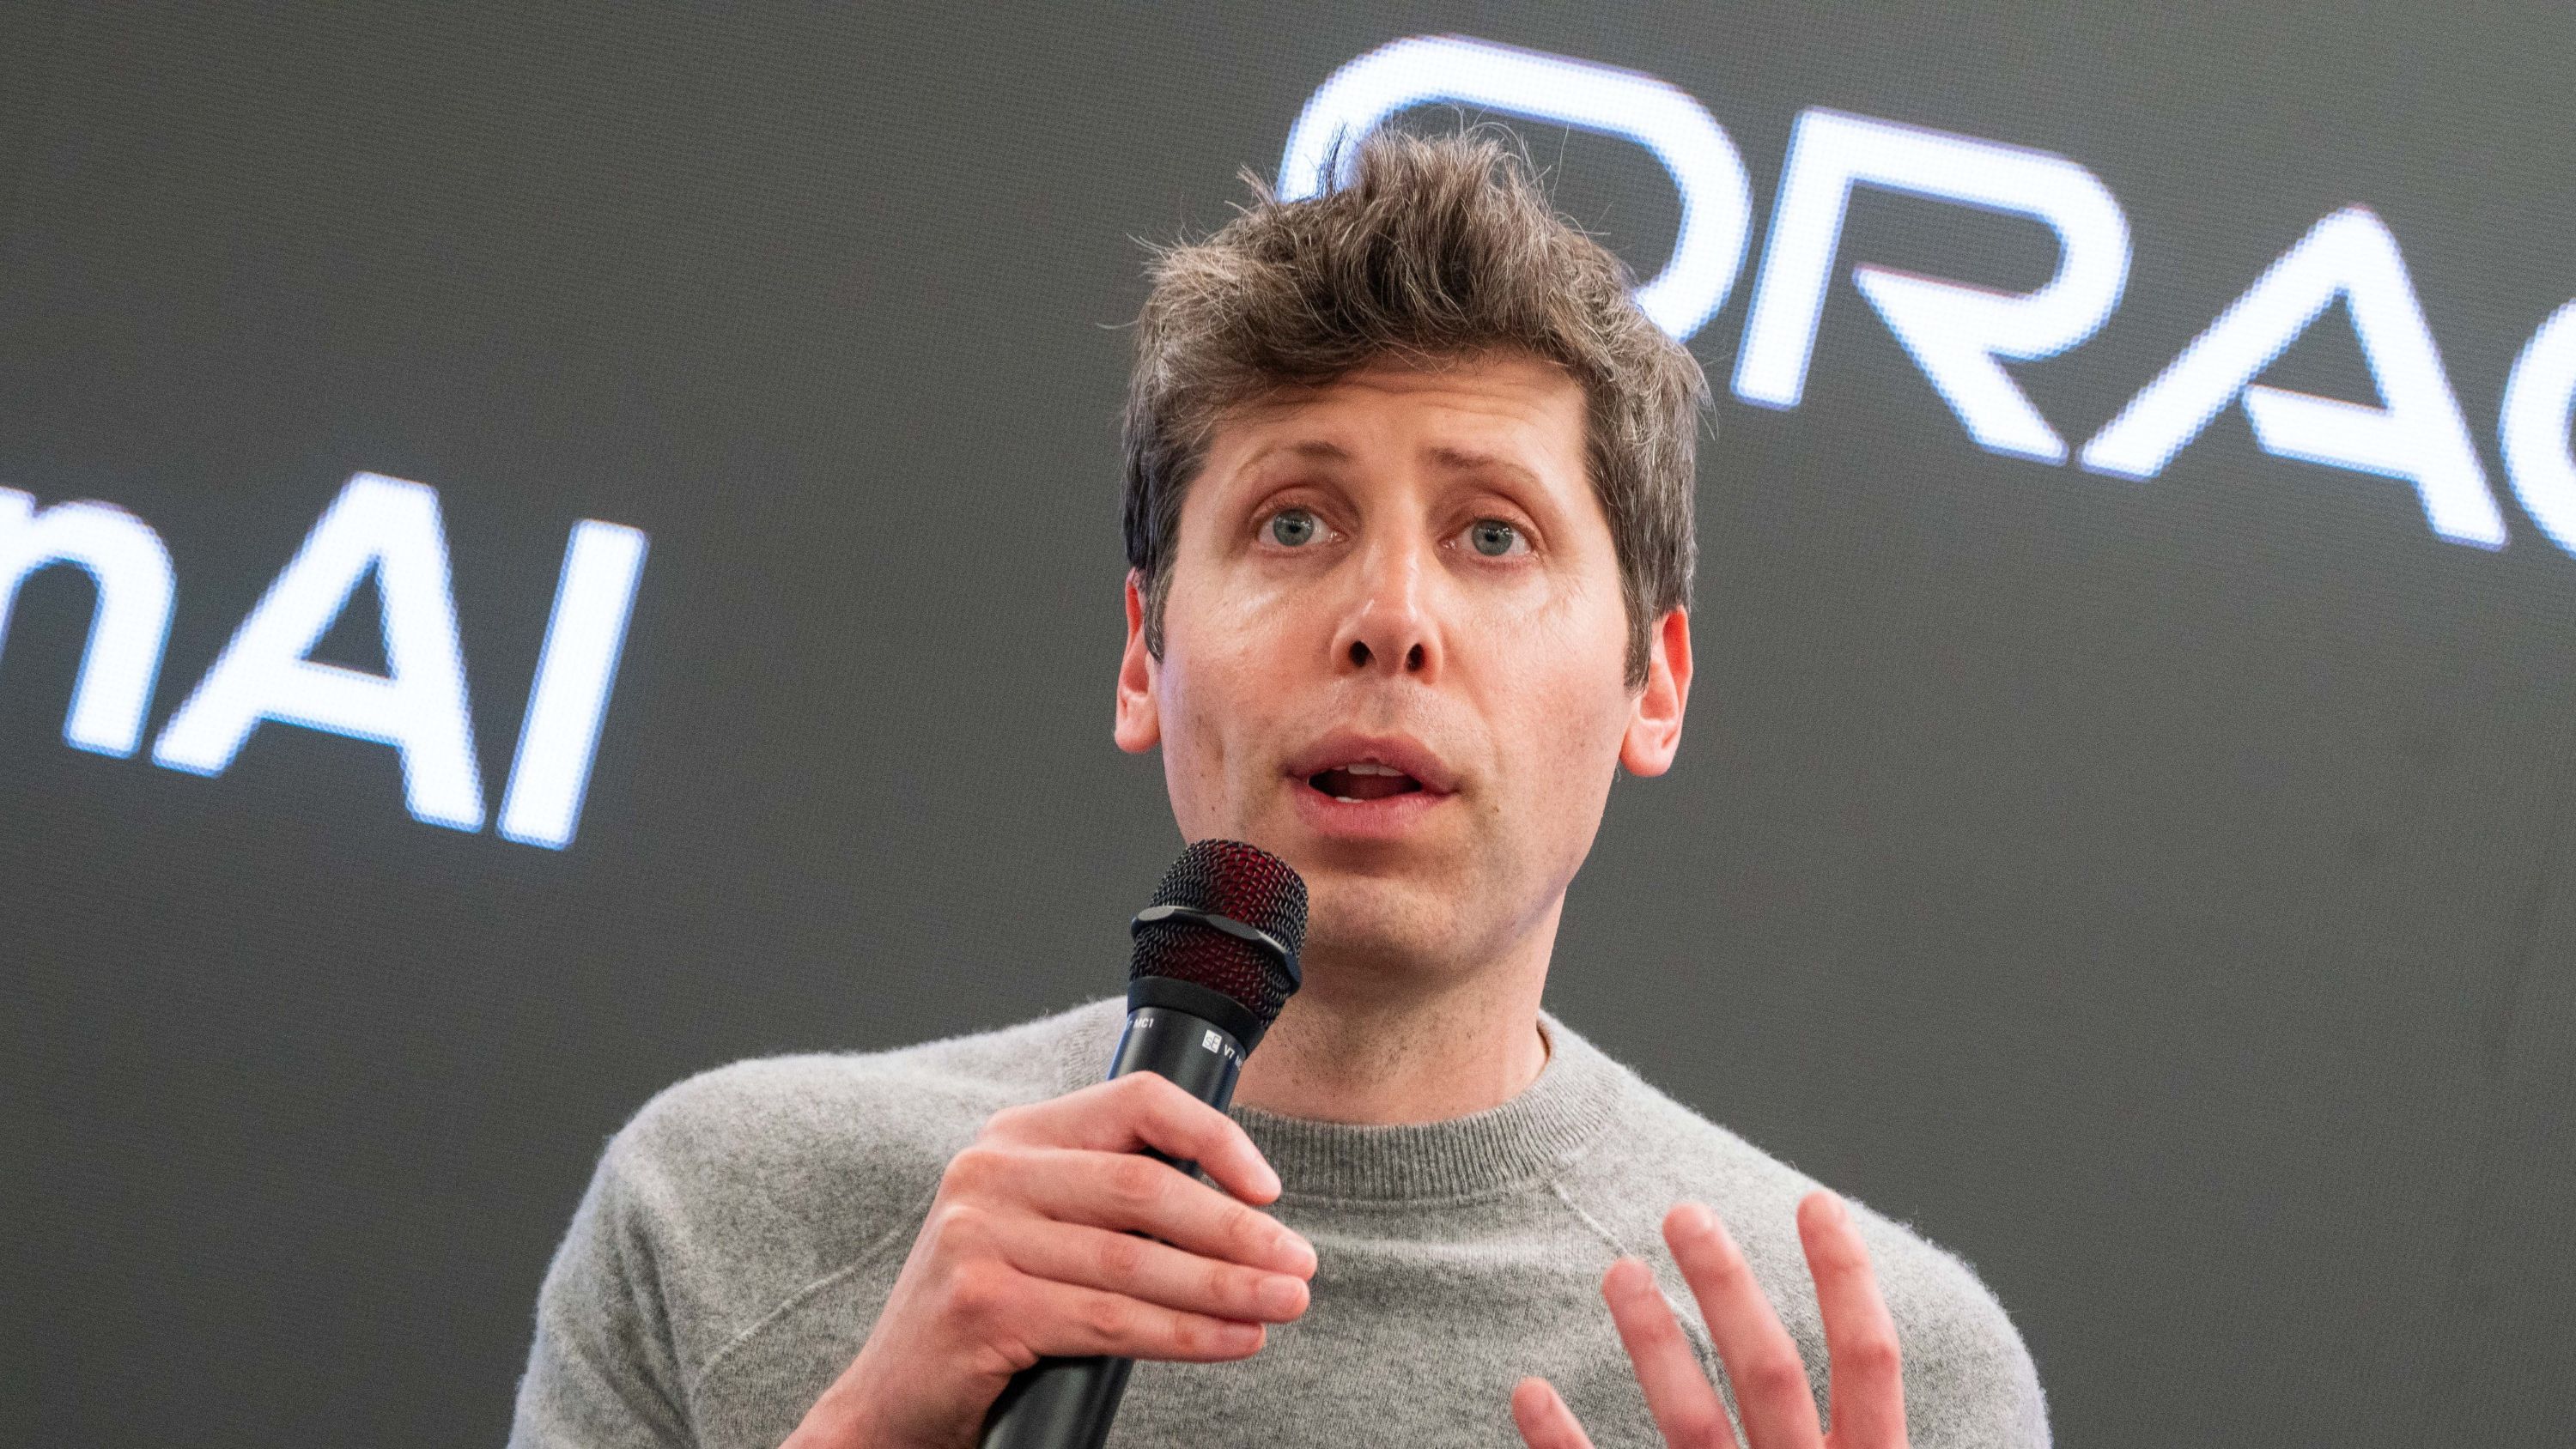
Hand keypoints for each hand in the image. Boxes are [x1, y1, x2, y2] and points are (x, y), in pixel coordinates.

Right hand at [784, 1073, 1316, 1448]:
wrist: (895, 1398)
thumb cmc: (989, 1312)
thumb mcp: (1038, 1229)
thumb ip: (1109, 1200)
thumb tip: (1239, 1205)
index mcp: (1013, 1138)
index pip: (1134, 1102)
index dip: (1214, 1137)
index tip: (1269, 1187)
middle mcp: (990, 1173)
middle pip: (1144, 1186)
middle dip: (1237, 1229)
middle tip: (1300, 1264)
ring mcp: (979, 1237)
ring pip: (1135, 1259)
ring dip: (1226, 1286)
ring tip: (1284, 1304)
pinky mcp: (983, 1305)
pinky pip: (1111, 1318)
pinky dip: (1185, 1333)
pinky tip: (1233, 1340)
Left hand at [1513, 1191, 1905, 1448]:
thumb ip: (1862, 1432)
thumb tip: (1861, 1346)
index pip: (1868, 1361)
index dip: (1847, 1278)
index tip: (1817, 1200)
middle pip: (1771, 1373)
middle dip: (1729, 1287)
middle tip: (1685, 1213)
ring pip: (1694, 1423)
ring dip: (1653, 1341)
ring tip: (1620, 1272)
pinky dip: (1565, 1445)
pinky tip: (1530, 1392)